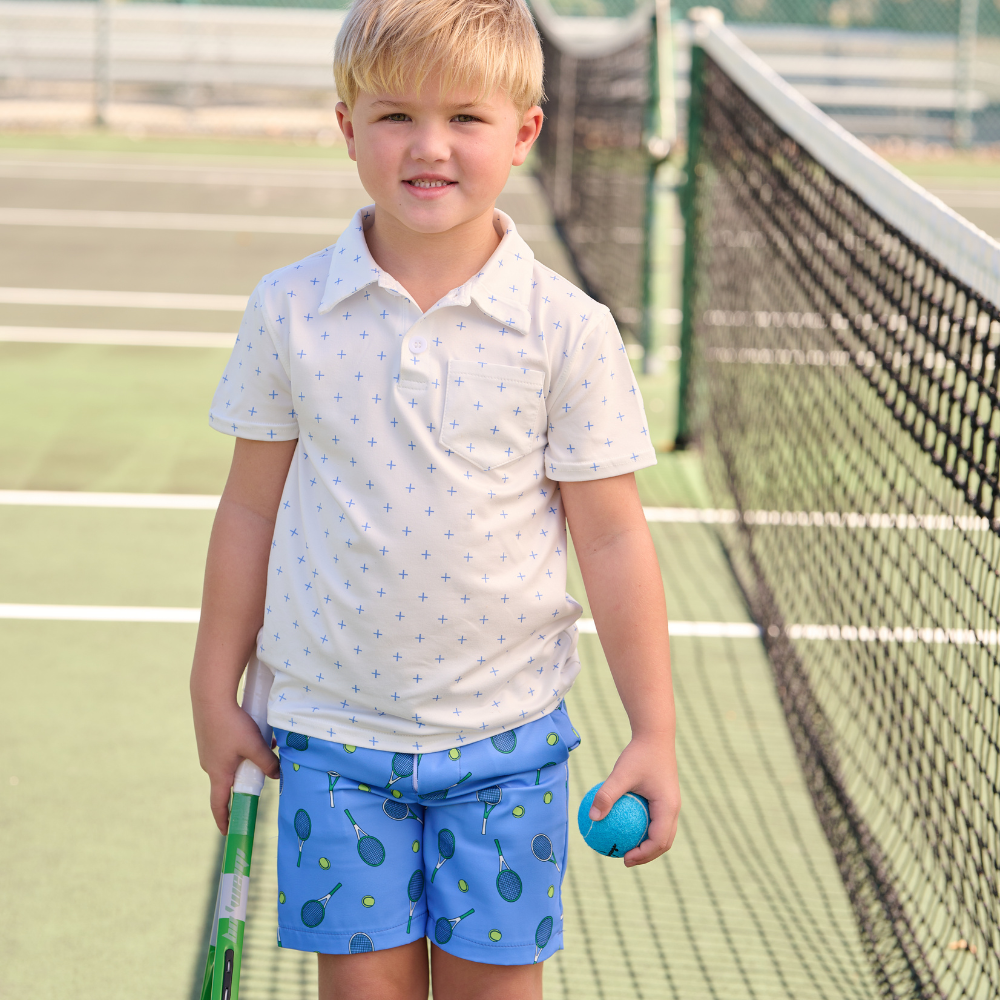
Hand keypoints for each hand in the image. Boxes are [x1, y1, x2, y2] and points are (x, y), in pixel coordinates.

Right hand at [193, 698, 280, 833]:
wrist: (211, 697)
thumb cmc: (232, 724)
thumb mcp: (254, 746)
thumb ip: (267, 763)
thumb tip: (276, 776)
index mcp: (218, 773)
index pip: (219, 805)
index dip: (224, 820)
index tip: (229, 832)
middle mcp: (210, 765)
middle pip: (227, 784)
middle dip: (243, 786)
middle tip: (258, 786)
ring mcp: (209, 751)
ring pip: (231, 763)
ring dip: (247, 762)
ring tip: (266, 751)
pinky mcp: (211, 737)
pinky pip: (228, 750)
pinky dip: (242, 748)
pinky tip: (257, 735)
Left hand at [588, 732, 679, 866]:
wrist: (655, 735)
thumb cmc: (638, 754)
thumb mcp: (621, 775)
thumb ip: (607, 795)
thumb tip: (592, 817)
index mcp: (668, 808)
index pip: (659, 841)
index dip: (643, 855)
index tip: (624, 859)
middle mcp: (673, 808)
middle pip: (664, 841)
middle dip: (647, 855)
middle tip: (624, 859)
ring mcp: (670, 803)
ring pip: (662, 831)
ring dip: (647, 843)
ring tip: (624, 847)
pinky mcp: (664, 797)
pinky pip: (655, 818)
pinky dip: (643, 827)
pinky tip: (623, 823)